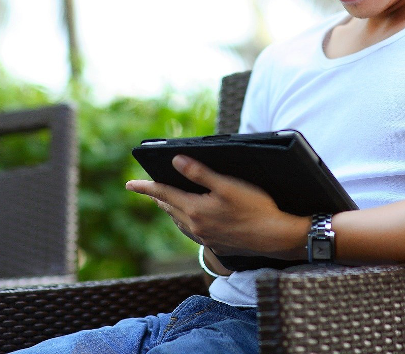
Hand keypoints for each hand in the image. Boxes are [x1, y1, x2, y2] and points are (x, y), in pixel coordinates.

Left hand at [126, 155, 307, 258]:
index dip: (145, 187)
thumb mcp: (228, 185)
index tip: (129, 184)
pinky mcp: (216, 243)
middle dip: (157, 197)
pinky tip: (189, 218)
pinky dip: (183, 220)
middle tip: (146, 188)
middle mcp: (196, 226)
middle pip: (169, 208)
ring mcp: (205, 237)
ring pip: (178, 221)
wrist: (275, 236)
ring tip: (164, 201)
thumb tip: (175, 161)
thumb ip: (200, 173)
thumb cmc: (255, 207)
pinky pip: (190, 230)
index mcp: (195, 210)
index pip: (163, 194)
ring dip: (169, 209)